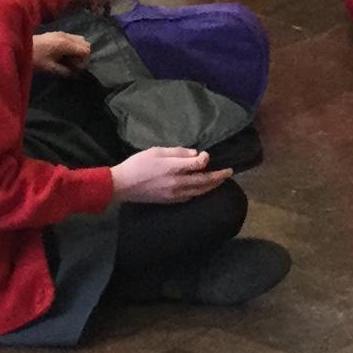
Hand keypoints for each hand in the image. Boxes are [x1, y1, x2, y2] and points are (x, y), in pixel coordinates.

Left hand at [32, 31, 92, 72]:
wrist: (19, 46)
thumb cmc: (35, 59)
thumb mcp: (50, 68)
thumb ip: (65, 71)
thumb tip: (76, 74)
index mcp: (66, 44)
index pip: (86, 50)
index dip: (84, 61)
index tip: (75, 69)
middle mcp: (66, 36)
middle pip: (85, 43)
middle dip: (82, 55)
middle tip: (72, 65)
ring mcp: (61, 33)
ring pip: (79, 39)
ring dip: (77, 50)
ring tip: (68, 60)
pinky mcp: (57, 33)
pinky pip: (71, 38)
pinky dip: (72, 46)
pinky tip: (63, 54)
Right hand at [111, 146, 228, 206]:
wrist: (123, 185)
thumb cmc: (138, 164)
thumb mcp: (156, 151)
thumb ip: (177, 152)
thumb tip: (195, 154)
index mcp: (174, 168)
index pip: (198, 164)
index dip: (205, 159)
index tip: (206, 155)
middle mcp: (178, 183)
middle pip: (204, 181)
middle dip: (218, 176)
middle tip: (229, 172)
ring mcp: (175, 194)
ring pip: (199, 192)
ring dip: (212, 186)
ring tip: (220, 181)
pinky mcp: (170, 201)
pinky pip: (190, 197)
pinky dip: (199, 193)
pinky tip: (201, 189)